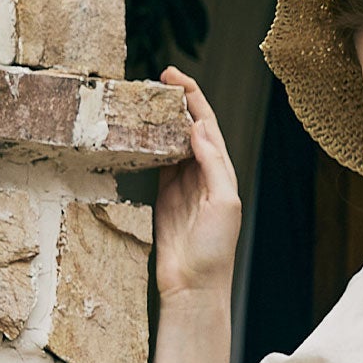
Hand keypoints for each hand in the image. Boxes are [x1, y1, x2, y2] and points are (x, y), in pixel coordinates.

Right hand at [153, 69, 241, 298]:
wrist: (194, 286)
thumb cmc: (215, 251)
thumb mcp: (223, 203)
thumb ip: (213, 164)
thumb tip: (198, 127)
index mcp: (222, 172)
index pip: (207, 124)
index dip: (193, 97)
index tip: (174, 76)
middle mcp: (204, 174)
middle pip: (189, 126)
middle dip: (175, 101)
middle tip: (156, 79)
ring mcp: (182, 185)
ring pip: (171, 141)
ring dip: (160, 119)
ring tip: (144, 98)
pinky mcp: (164, 197)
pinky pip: (157, 162)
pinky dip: (149, 143)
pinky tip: (138, 129)